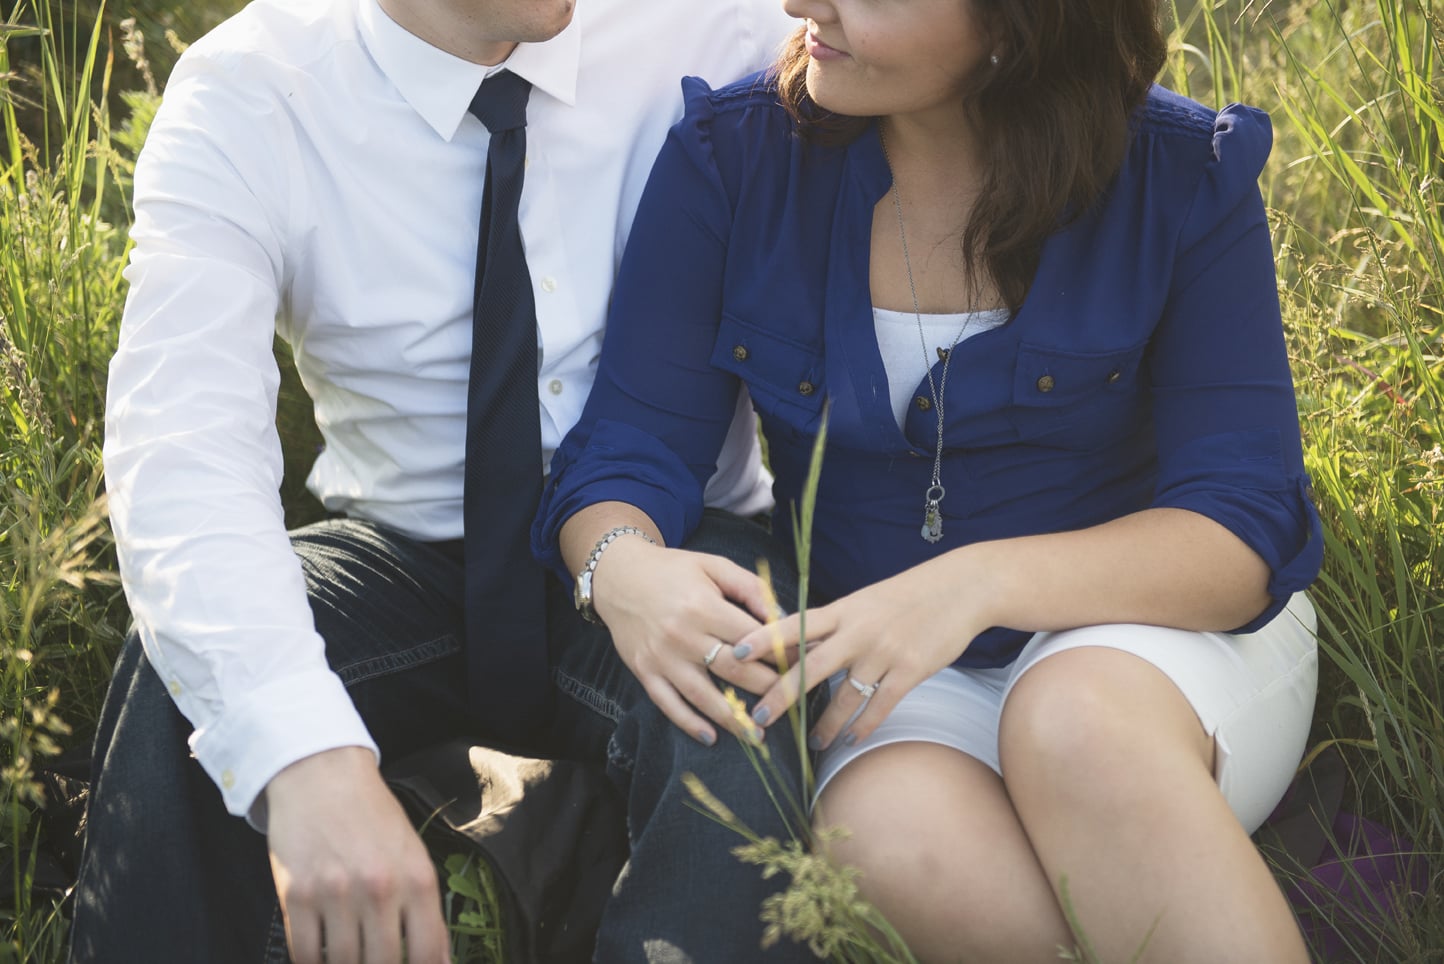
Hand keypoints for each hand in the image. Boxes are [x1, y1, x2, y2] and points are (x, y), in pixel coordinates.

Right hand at [265, 747, 449, 963]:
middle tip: (372, 960)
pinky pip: (304, 954)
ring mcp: (335, 894)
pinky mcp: (296, 896)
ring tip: (349, 956)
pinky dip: (312, 963)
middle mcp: (379, 889)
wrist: (322, 776)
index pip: (426, 954)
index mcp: (417, 880)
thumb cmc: (373, 817)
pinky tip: (320, 956)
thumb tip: (436, 960)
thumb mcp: (413, 855)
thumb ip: (425, 909)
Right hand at [592, 536, 782, 744]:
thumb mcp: (714, 566)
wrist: (618, 576)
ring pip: (703, 695)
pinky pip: (668, 703)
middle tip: (791, 704)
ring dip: (733, 719)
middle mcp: (682, 635)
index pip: (751, 639)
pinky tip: (711, 737)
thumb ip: (750, 588)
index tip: (802, 666)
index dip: (780, 654)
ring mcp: (661, 657)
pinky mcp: (644, 671)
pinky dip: (689, 723)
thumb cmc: (672, 570)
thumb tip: (782, 618)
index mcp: (702, 606)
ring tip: (758, 735)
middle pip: (733, 671)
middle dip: (766, 689)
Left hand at [732, 563, 988, 749]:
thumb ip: (835, 623)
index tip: (737, 651)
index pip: (797, 624)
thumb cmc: (908, 594)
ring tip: (814, 742)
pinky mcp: (911, 671)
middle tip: (759, 718)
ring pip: (846, 697)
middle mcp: (859, 631)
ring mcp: (884, 653)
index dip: (766, 637)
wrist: (961, 588)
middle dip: (781, 695)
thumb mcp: (866, 600)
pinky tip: (853, 739)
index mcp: (844, 609)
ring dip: (827, 725)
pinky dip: (864, 726)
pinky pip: (880, 707)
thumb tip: (800, 646)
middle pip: (811, 666)